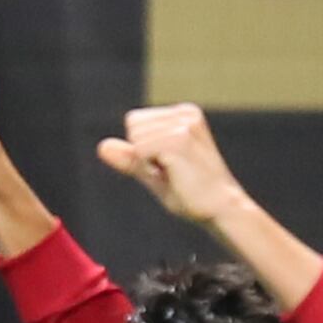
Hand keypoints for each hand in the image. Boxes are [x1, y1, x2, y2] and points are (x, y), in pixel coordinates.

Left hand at [97, 103, 250, 225]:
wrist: (221, 209)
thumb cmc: (192, 195)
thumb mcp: (154, 174)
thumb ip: (130, 158)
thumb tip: (101, 146)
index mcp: (183, 114)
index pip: (135, 122)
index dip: (142, 150)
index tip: (168, 165)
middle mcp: (184, 113)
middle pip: (133, 126)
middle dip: (143, 154)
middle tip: (172, 172)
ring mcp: (182, 124)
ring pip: (135, 138)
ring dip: (148, 163)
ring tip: (175, 174)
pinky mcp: (179, 139)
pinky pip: (140, 151)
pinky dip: (150, 168)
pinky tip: (174, 176)